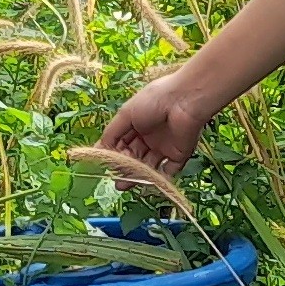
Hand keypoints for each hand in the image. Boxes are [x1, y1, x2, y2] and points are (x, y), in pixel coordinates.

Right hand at [99, 70, 218, 173]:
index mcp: (137, 123)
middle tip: (115, 178)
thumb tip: (99, 149)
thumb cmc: (154, 101)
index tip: (103, 164)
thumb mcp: (126, 113)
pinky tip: (146, 181)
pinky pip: (168, 170)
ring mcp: (165, 146)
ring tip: (124, 185)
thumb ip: (112, 133)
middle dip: (124, 168)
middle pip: (134, 156)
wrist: (185, 101)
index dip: (113, 153)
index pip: (122, 142)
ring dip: (137, 175)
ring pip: (148, 166)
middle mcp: (150, 136)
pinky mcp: (179, 155)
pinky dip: (158, 177)